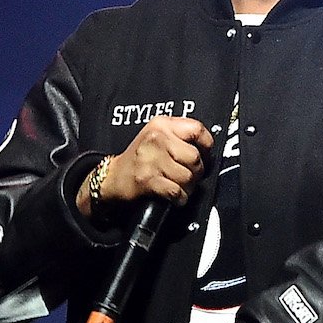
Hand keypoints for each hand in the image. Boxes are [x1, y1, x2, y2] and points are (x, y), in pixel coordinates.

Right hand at [89, 116, 213, 212]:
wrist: (113, 177)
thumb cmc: (141, 158)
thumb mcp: (158, 136)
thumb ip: (181, 137)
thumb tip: (208, 149)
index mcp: (162, 125)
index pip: (197, 129)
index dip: (207, 146)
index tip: (205, 155)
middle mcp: (156, 138)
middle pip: (195, 157)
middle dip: (197, 172)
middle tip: (190, 176)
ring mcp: (151, 159)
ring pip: (188, 177)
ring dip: (188, 187)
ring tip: (180, 186)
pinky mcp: (147, 180)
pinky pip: (177, 191)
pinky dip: (180, 198)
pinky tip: (175, 196)